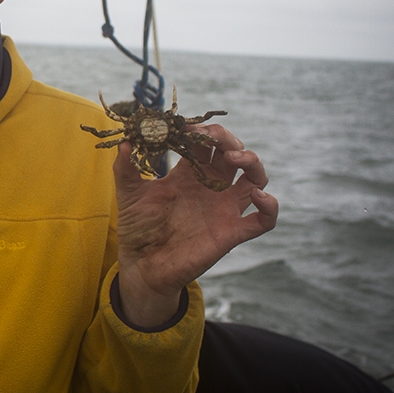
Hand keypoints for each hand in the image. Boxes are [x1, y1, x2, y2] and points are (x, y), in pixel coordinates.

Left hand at [113, 124, 277, 327]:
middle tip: (214, 138)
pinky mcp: (232, 232)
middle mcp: (211, 187)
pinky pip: (264, 220)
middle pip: (234, 154)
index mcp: (189, 174)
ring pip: (255, 178)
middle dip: (229, 139)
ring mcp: (224, 208)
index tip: (188, 128)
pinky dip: (270, 207)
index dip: (203, 131)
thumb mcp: (129, 193)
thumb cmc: (137, 227)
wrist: (141, 264)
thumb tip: (124, 142)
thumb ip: (125, 168)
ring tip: (234, 157)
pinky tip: (258, 196)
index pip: (207, 143)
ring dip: (252, 162)